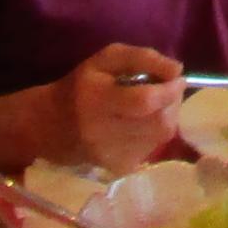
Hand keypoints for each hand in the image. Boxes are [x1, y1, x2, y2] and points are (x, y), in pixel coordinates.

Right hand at [52, 44, 188, 170]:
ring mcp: (112, 156)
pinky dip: (155, 132)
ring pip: (161, 137)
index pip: (144, 101)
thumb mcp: (106, 59)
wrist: (51, 126)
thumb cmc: (82, 86)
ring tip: (154, 106)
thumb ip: (143, 58)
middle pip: (160, 123)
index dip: (169, 90)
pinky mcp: (119, 169)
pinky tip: (141, 123)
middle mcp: (104, 133)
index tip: (177, 77)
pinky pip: (153, 147)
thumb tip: (177, 70)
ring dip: (167, 117)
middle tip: (167, 91)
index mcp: (97, 100)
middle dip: (172, 103)